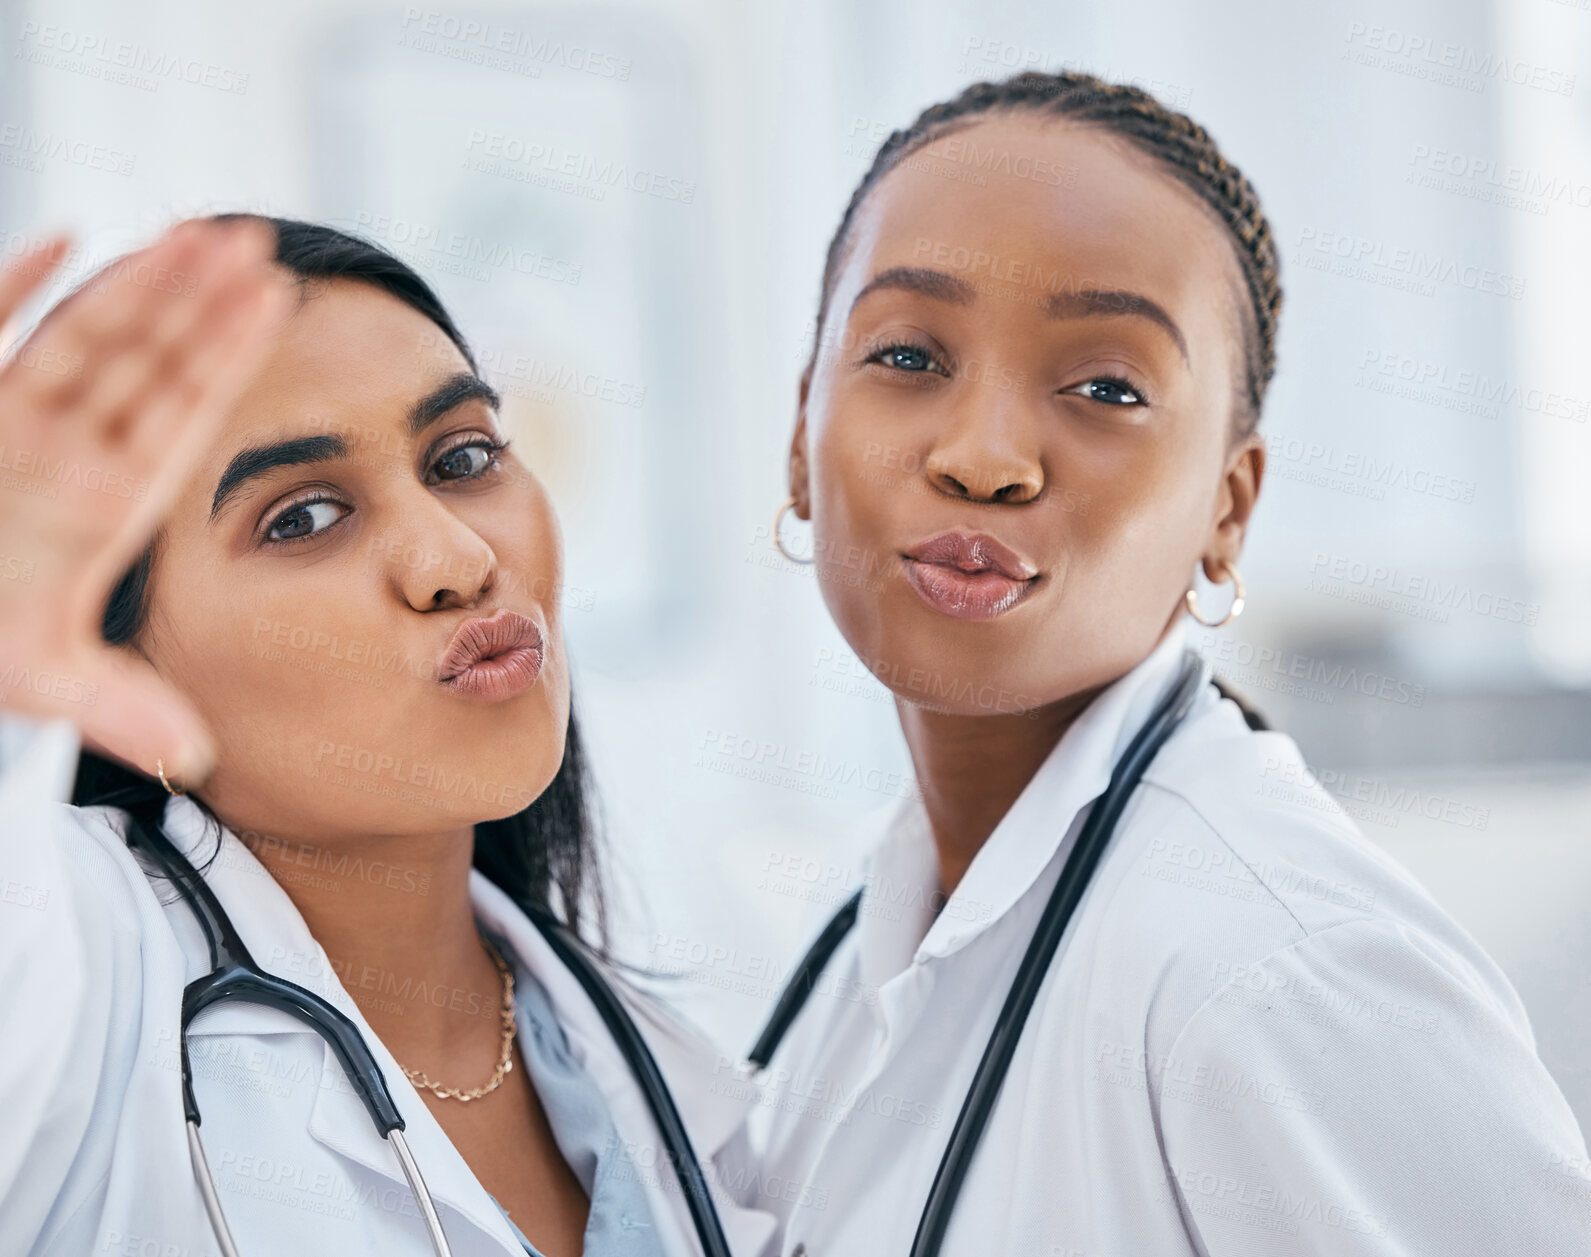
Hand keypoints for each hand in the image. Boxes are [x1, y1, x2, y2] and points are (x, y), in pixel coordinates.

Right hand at [0, 218, 291, 783]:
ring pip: (76, 333)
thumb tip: (198, 761)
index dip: (226, 358)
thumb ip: (116, 706)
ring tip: (193, 229)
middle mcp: (60, 449)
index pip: (178, 412)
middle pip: (140, 357)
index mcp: (100, 500)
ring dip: (131, 281)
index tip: (279, 305)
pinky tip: (63, 239)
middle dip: (194, 300)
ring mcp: (4, 420)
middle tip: (257, 242)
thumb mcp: (34, 675)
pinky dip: (11, 286)